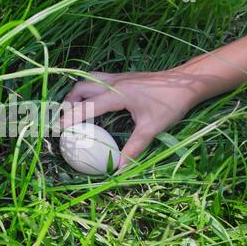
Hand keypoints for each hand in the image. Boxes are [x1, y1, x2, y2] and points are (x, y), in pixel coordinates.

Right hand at [60, 68, 217, 167]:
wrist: (187, 81)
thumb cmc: (171, 103)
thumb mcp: (152, 128)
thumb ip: (134, 148)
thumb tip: (120, 168)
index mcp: (118, 94)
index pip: (87, 106)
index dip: (71, 118)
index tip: (59, 130)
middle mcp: (113, 83)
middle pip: (80, 88)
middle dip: (68, 103)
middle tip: (65, 121)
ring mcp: (117, 77)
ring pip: (87, 81)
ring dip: (76, 94)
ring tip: (74, 111)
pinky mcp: (123, 77)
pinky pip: (97, 80)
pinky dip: (88, 90)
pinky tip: (93, 102)